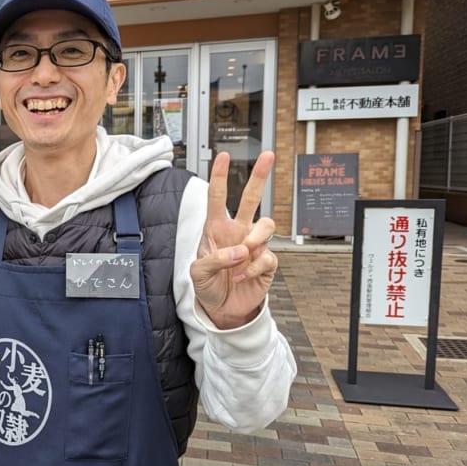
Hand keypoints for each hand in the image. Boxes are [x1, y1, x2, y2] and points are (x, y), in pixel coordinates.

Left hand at [190, 151, 277, 329]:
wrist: (222, 309)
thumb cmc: (208, 286)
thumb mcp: (198, 273)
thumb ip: (214, 260)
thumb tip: (239, 251)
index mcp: (216, 229)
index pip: (217, 197)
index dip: (219, 176)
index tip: (223, 156)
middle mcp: (237, 232)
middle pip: (251, 198)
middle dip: (260, 176)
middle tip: (268, 156)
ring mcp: (254, 246)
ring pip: (266, 224)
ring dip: (255, 239)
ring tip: (242, 256)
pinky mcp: (267, 262)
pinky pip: (268, 256)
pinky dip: (254, 268)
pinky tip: (243, 277)